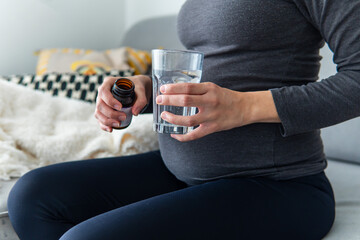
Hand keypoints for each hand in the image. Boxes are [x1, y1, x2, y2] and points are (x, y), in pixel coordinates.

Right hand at [94, 75, 150, 131]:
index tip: (120, 107)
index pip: (103, 92)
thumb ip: (141, 100)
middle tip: (124, 117)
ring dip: (107, 121)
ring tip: (119, 124)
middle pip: (100, 105)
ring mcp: (101, 102)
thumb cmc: (138, 87)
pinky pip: (100, 119)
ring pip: (98, 113)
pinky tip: (111, 129)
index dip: (110, 101)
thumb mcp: (142, 90)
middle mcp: (102, 92)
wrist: (138, 90)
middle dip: (111, 113)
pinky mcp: (104, 110)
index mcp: (109, 83)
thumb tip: (134, 113)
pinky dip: (104, 125)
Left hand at [156, 82, 279, 141]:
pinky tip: (174, 135)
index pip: (188, 87)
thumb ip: (197, 90)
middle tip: (159, 100)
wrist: (244, 108)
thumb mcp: (212, 88)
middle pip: (186, 100)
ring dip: (173, 118)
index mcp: (209, 89)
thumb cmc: (225, 97)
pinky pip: (195, 135)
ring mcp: (211, 116)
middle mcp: (210, 101)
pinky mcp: (212, 128)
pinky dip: (183, 137)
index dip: (173, 88)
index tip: (163, 89)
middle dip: (169, 100)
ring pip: (188, 119)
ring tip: (164, 115)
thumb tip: (175, 91)